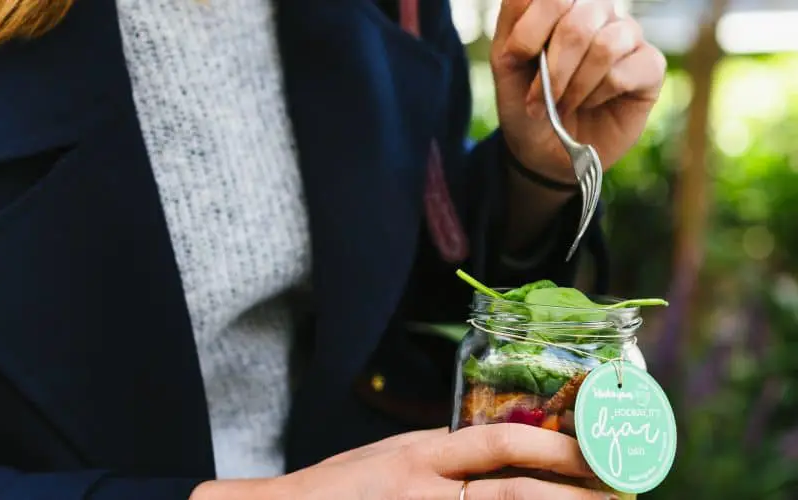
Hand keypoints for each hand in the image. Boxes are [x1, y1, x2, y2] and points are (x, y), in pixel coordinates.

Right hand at [190, 424, 615, 498]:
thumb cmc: (339, 491)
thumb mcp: (394, 457)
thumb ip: (448, 456)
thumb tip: (515, 452)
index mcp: (421, 453)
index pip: (501, 443)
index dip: (558, 448)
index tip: (599, 451)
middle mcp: (425, 487)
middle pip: (517, 490)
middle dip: (578, 492)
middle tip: (625, 491)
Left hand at [492, 0, 665, 181]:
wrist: (545, 150)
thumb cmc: (526, 102)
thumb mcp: (507, 65)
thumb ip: (514, 26)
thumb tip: (528, 2)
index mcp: (561, 5)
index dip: (530, 28)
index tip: (514, 58)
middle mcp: (596, 11)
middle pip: (579, 20)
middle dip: (552, 69)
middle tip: (536, 99)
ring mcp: (627, 34)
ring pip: (605, 46)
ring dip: (574, 87)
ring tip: (561, 105)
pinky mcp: (650, 65)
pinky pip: (624, 72)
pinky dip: (597, 95)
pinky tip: (590, 103)